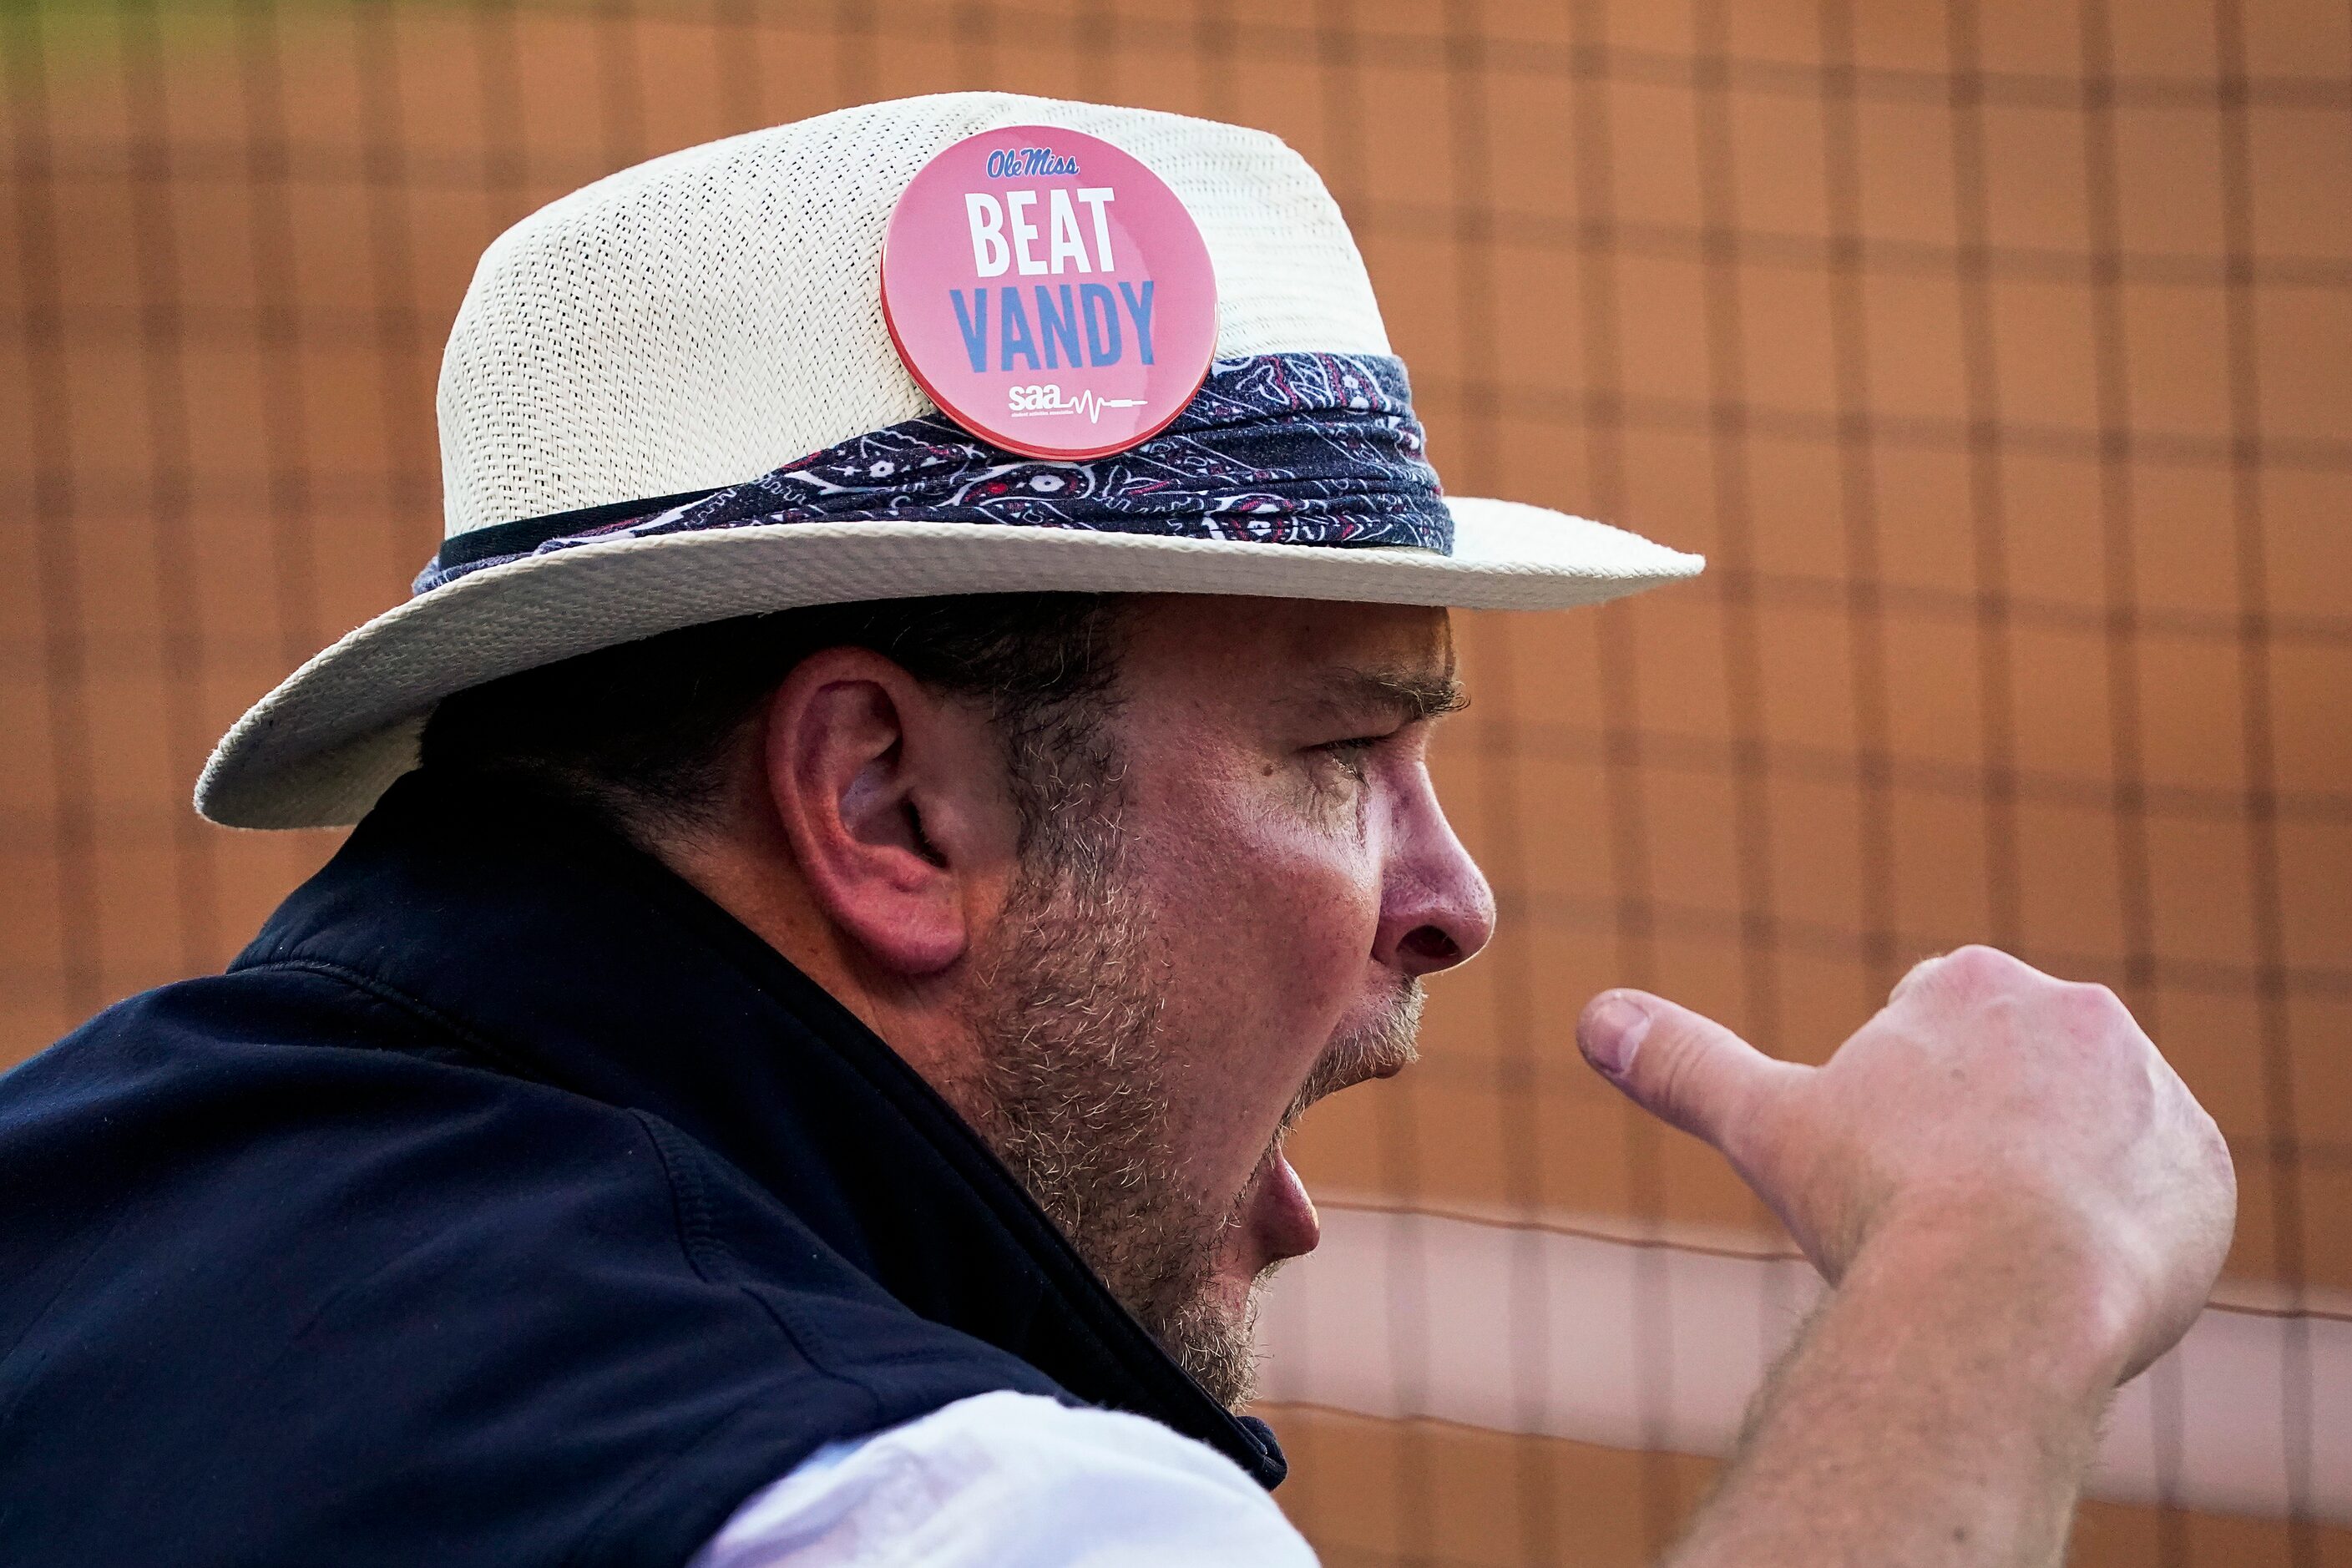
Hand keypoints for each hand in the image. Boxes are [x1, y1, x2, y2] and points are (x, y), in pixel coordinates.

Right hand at [1578, 946, 2235, 1384]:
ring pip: (2084, 1135)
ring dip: (2049, 1180)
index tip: (1893, 1169)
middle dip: (1981, 1136)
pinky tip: (2069, 1272)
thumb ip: (1684, 1064)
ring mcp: (2151, 1089)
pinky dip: (2117, 1228)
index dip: (1901, 1110)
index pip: (1933, 1031)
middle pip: (2013, 1080)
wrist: (2008, 1288)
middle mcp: (2075, 1013)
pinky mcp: (2203, 1168)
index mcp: (1969, 984)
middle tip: (1941, 1214)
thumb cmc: (1878, 1203)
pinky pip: (2157, 1192)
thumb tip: (1593, 1018)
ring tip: (2002, 1251)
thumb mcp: (1765, 1125)